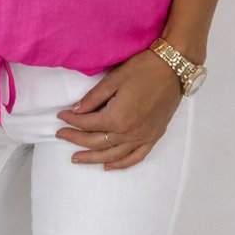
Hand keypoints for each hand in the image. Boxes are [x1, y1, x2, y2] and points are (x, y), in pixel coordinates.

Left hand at [55, 48, 182, 170]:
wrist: (174, 68)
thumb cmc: (144, 68)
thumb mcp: (115, 78)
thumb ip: (94, 97)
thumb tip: (76, 110)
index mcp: (117, 117)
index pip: (88, 124)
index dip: (72, 121)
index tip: (60, 116)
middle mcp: (129, 133)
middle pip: (96, 141)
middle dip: (76, 139)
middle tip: (60, 135)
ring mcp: (142, 137)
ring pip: (113, 155)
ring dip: (93, 158)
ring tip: (76, 158)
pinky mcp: (153, 137)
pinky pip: (135, 157)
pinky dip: (121, 164)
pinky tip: (108, 166)